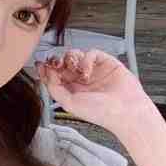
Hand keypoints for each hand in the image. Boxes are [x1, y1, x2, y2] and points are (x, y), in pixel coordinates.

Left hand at [35, 48, 155, 133]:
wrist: (125, 111)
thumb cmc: (102, 112)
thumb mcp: (69, 103)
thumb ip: (55, 89)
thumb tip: (45, 74)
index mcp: (72, 90)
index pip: (55, 75)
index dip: (47, 69)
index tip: (41, 65)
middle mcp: (82, 80)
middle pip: (63, 62)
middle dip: (57, 61)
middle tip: (56, 63)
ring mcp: (94, 70)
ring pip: (75, 55)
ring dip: (71, 59)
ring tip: (75, 70)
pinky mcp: (106, 62)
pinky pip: (91, 53)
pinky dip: (86, 59)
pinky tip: (87, 71)